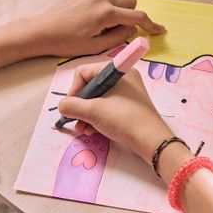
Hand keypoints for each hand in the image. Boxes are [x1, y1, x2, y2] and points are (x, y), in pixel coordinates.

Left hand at [0, 0, 165, 68]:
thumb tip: (131, 29)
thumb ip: (118, 36)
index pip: (137, 16)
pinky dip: (105, 2)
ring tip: (106, 22)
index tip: (159, 30)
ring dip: (119, 6)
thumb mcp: (95, 47)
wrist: (41, 31)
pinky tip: (92, 16)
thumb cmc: (67, 42)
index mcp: (106, 13)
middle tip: (121, 28)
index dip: (151, 24)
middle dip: (132, 14)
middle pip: (131, 0)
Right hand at [56, 63, 174, 163]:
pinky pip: (107, 107)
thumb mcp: (93, 111)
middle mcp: (122, 78)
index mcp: (116, 71)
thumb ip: (72, 106)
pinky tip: (93, 131)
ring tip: (84, 130)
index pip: (84, 73)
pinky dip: (97, 118)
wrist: (151, 140)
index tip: (70, 108)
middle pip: (90, 87)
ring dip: (86, 115)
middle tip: (76, 121)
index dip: (74, 91)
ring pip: (98, 99)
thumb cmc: (123, 119)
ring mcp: (127, 93)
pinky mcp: (129, 107)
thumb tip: (62, 106)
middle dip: (80, 106)